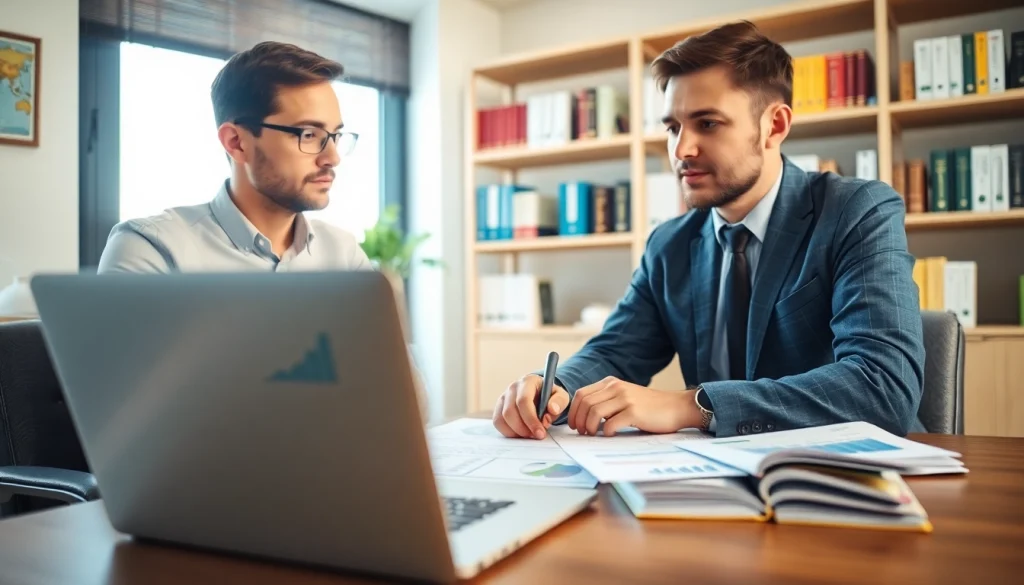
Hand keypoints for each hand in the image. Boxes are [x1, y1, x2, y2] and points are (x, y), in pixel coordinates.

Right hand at [492, 374, 569, 438]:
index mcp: (527, 382)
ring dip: (516, 432)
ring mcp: (503, 398)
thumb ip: (559, 402)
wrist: (540, 394)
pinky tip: (521, 433)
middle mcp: (512, 388)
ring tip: (530, 434)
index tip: (540, 433)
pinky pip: (498, 423)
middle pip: (510, 412)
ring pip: (502, 419)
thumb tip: (552, 410)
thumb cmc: (550, 396)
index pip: (523, 401)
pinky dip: (509, 432)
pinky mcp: (499, 408)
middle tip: (536, 436)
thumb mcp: (561, 396)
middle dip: (523, 429)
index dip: (531, 419)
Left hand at [567, 376, 697, 435]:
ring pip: (594, 413)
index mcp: (611, 382)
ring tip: (593, 435)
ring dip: (589, 427)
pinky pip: (610, 424)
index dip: (574, 411)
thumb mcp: (626, 396)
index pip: (582, 394)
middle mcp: (616, 387)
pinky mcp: (634, 412)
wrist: (677, 407)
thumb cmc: (650, 407)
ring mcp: (625, 399)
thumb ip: (607, 401)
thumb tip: (585, 416)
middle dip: (578, 420)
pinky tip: (610, 435)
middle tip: (582, 432)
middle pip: (585, 403)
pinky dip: (605, 432)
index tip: (574, 424)